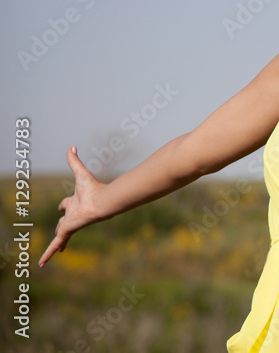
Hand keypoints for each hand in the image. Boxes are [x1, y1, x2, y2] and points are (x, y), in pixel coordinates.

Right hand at [38, 146, 106, 267]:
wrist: (102, 201)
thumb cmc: (94, 188)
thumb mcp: (80, 173)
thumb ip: (75, 160)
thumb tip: (72, 146)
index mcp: (75, 203)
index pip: (66, 205)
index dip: (63, 205)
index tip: (61, 206)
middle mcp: (72, 214)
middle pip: (63, 223)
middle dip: (60, 227)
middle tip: (59, 231)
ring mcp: (70, 224)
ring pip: (60, 237)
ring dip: (55, 246)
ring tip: (50, 256)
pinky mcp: (67, 231)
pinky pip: (55, 244)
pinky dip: (49, 254)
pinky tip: (43, 264)